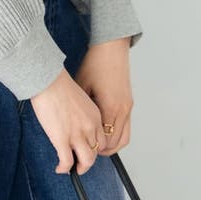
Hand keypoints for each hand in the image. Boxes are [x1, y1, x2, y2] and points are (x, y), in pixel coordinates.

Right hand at [29, 68, 106, 175]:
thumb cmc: (58, 83)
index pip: (102, 140)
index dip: (94, 148)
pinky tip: (59, 168)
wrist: (48, 80)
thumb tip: (73, 121)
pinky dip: (64, 169)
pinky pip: (67, 162)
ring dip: (80, 168)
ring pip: (86, 161)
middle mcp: (89, 127)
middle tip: (80, 162)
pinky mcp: (62, 140)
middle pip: (96, 152)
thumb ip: (81, 112)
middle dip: (88, 159)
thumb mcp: (79, 98)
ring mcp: (77, 135)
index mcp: (95, 115)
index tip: (86, 149)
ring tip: (72, 168)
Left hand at [71, 37, 133, 156]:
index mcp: (110, 107)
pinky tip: (105, 131)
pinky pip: (126, 127)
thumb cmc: (95, 63)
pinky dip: (117, 134)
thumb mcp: (82, 85)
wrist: (111, 47)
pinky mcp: (129, 102)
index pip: (104, 139)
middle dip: (102, 150)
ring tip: (96, 146)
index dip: (93, 148)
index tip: (81, 149)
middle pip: (115, 143)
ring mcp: (128, 107)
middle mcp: (122, 110)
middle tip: (87, 152)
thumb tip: (70, 121)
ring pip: (124, 137)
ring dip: (112, 145)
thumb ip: (80, 106)